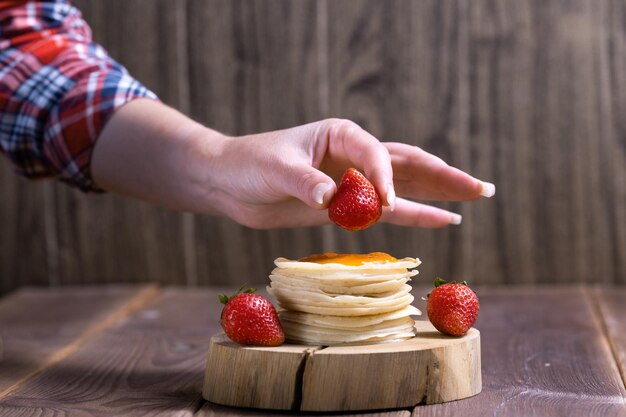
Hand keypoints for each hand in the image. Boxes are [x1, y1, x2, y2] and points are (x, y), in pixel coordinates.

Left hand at [93, 101, 493, 228]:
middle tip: (482, 188)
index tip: (384, 205)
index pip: (376, 154)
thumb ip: (306, 184)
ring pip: (407, 186)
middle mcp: (355, 155)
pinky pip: (388, 211)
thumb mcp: (275, 170)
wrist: (231, 183)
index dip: (385, 179)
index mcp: (341, 134)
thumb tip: (331, 200)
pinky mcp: (348, 205)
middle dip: (446, 176)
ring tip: (477, 196)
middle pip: (409, 164)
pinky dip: (415, 215)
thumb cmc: (249, 165)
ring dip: (440, 194)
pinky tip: (443, 221)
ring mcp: (355, 181)